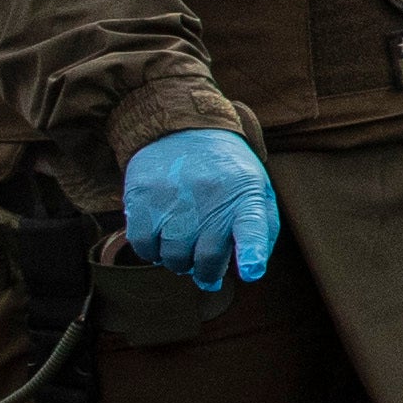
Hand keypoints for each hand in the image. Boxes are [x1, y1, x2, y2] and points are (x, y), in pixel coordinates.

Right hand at [121, 128, 276, 292]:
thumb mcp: (256, 191)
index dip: (252, 252)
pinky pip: (143, 246)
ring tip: (184, 247)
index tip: (252, 272)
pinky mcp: (142, 198)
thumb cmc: (227, 174)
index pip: (252, 226)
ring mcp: (174, 198)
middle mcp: (210, 198)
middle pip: (206, 257)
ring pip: (172, 256)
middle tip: (206, 269)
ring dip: (178, 263)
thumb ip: (260, 230)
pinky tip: (161, 239)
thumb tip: (247, 273)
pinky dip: (151, 253)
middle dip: (206, 273)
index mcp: (245, 197)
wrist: (186, 130)